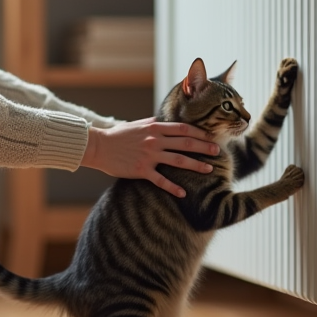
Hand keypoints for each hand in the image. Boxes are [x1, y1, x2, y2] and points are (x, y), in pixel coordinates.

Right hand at [81, 118, 218, 197]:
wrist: (98, 146)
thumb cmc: (117, 135)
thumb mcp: (138, 125)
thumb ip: (154, 124)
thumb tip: (168, 123)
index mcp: (154, 127)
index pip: (183, 128)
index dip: (199, 132)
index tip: (210, 137)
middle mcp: (154, 140)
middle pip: (186, 143)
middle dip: (204, 147)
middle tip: (218, 151)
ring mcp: (149, 155)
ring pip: (179, 160)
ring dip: (197, 165)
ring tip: (210, 169)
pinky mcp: (141, 170)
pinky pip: (161, 180)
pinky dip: (173, 187)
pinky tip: (183, 193)